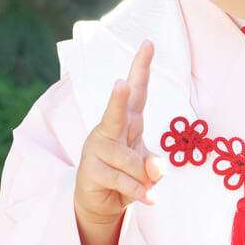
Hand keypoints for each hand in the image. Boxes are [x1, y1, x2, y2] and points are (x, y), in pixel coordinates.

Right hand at [74, 39, 165, 227]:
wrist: (101, 201)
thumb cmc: (127, 173)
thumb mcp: (147, 165)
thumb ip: (154, 163)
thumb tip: (154, 171)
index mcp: (127, 120)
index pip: (137, 90)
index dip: (142, 68)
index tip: (148, 44)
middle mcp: (110, 129)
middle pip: (117, 112)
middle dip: (119, 98)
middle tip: (121, 84)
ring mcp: (97, 149)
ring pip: (132, 162)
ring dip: (144, 178)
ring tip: (141, 185)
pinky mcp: (91, 171)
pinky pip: (125, 181)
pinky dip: (139, 192)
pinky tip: (147, 198)